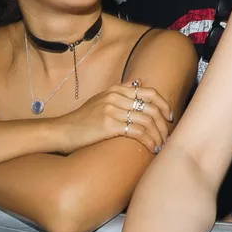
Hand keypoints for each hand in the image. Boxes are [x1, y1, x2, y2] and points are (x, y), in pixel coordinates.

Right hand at [51, 80, 173, 154]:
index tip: (169, 117)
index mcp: (115, 90)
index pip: (149, 92)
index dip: (163, 104)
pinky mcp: (109, 125)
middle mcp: (115, 97)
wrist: (61, 131)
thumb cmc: (82, 119)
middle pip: (152, 107)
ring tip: (162, 145)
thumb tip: (139, 82)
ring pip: (148, 121)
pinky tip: (152, 149)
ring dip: (159, 135)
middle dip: (164, 124)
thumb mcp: (101, 99)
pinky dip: (149, 141)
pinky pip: (138, 132)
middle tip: (168, 135)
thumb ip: (120, 91)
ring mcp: (112, 110)